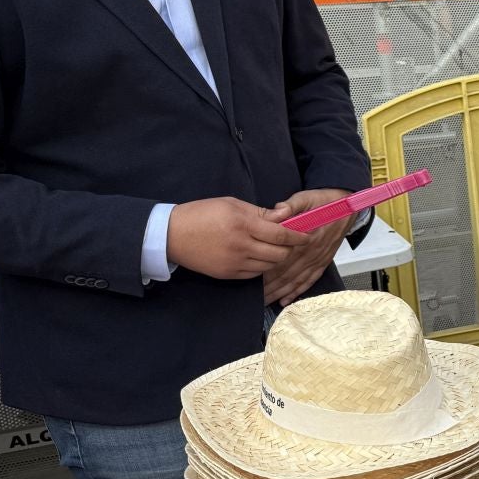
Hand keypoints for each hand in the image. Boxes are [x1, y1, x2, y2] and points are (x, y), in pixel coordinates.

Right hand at [166, 197, 298, 280]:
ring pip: (269, 265)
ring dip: (276, 257)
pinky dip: (262, 266)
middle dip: (290, 248)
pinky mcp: (228, 274)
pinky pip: (255, 274)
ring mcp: (234, 263)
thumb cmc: (202, 214)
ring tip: (274, 247)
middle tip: (291, 241)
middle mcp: (241, 246)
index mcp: (243, 224)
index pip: (281, 234)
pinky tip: (259, 256)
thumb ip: (261, 212)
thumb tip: (286, 215)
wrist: (171, 235)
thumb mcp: (232, 204)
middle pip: (279, 253)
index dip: (298, 236)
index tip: (307, 235)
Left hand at [261, 188, 357, 305]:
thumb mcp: (306, 198)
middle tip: (256, 297)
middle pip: (287, 273)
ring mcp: (318, 258)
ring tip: (267, 301)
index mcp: (305, 236)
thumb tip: (279, 210)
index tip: (253, 276)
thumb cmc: (324, 203)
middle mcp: (311, 251)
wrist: (346, 207)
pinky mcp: (323, 262)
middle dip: (271, 286)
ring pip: (297, 280)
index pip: (282, 256)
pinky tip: (286, 300)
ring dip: (282, 292)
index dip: (267, 268)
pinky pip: (310, 280)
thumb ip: (292, 205)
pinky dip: (298, 291)